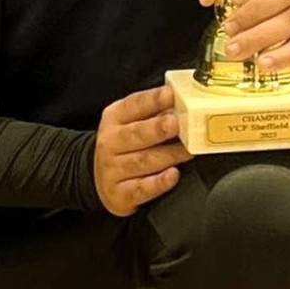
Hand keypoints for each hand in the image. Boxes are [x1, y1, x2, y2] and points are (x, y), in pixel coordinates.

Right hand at [94, 86, 190, 216]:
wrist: (102, 177)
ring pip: (142, 161)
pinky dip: (158, 183)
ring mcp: (112, 169)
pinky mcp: (119, 194)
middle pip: (135, 134)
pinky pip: (141, 188)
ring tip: (188, 151)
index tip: (169, 94)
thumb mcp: (131, 123)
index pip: (133, 105)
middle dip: (157, 129)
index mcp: (114, 118)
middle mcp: (109, 142)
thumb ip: (155, 113)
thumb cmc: (125, 146)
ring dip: (168, 155)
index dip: (152, 100)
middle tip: (176, 124)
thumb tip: (184, 104)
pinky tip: (172, 175)